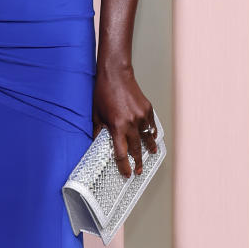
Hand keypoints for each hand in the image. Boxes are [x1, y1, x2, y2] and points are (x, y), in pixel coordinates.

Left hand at [92, 62, 157, 178]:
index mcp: (117, 126)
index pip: (121, 153)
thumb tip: (96, 144)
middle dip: (137, 162)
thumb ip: (98, 131)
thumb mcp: (96, 115)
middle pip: (137, 149)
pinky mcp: (147, 109)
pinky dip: (152, 132)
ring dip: (149, 149)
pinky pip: (151, 125)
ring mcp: (141, 116)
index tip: (126, 173)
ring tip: (151, 155)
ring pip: (148, 138)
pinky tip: (152, 137)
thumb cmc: (104, 92)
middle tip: (138, 170)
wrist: (116, 74)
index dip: (124, 166)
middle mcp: (131, 123)